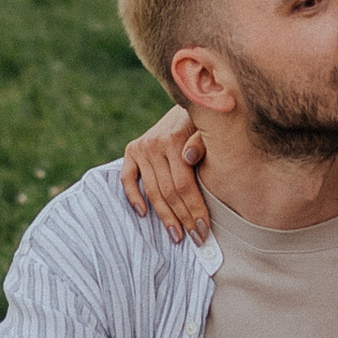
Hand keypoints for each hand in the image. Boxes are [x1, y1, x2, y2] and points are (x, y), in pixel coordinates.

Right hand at [120, 103, 210, 239]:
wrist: (191, 98)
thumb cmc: (206, 121)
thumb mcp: (209, 129)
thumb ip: (202, 143)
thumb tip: (188, 157)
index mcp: (174, 140)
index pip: (184, 185)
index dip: (195, 210)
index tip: (205, 231)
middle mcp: (154, 144)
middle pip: (169, 192)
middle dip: (184, 218)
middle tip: (195, 239)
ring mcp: (141, 148)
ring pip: (152, 191)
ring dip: (164, 216)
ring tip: (176, 236)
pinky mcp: (131, 150)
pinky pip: (127, 178)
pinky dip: (133, 197)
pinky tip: (143, 214)